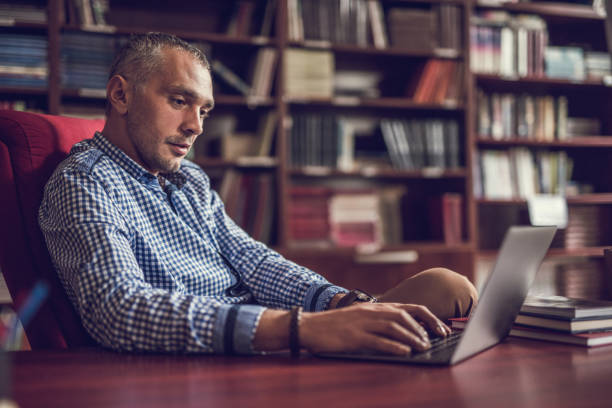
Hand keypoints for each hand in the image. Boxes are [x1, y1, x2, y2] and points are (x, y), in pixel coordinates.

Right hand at [299, 302, 450, 355]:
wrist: (309, 326)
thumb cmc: (336, 325)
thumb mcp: (361, 318)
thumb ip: (380, 321)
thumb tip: (404, 331)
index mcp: (375, 307)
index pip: (409, 308)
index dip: (428, 317)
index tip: (441, 328)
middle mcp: (372, 312)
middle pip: (405, 315)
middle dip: (425, 327)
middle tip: (437, 339)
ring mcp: (363, 324)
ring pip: (394, 327)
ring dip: (412, 338)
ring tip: (424, 347)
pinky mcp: (354, 337)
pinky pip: (377, 341)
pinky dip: (393, 346)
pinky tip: (405, 352)